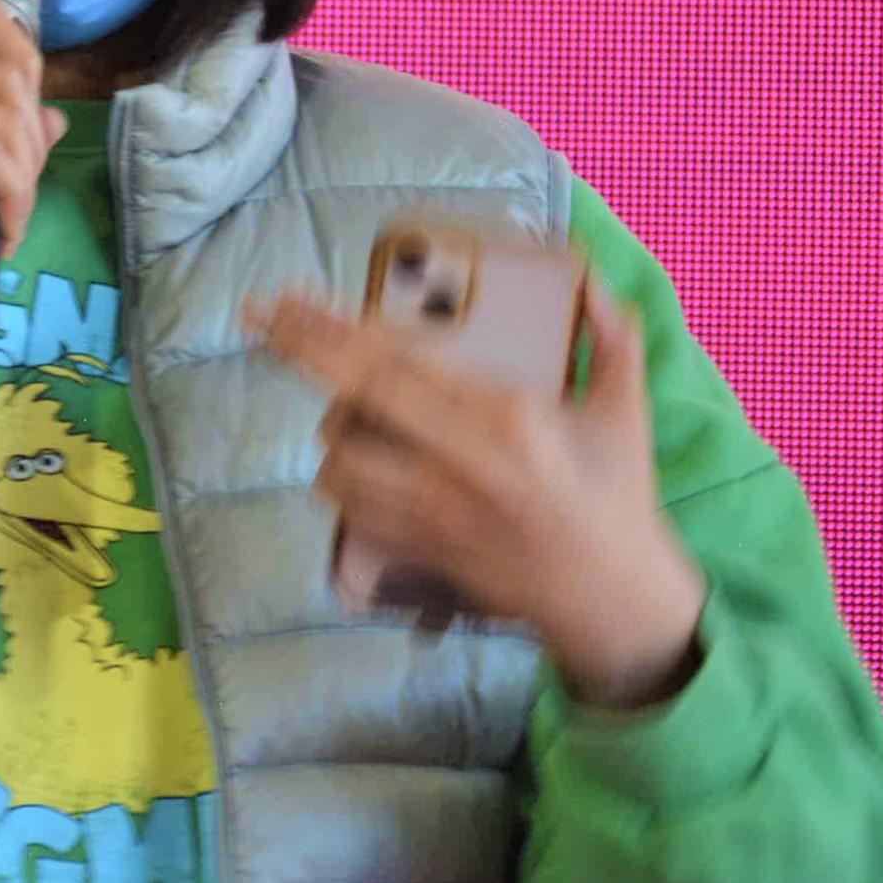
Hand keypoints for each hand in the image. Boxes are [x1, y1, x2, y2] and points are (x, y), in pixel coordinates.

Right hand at [0, 0, 66, 356]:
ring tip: (7, 216)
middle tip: (15, 193)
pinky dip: (13, 197)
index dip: (22, 62)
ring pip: (6, 114)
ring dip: (25, 176)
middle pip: (7, 72)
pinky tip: (2, 230)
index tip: (17, 125)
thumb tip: (54, 116)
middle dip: (31, 140)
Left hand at [240, 275, 707, 711]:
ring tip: (333, 405)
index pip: (405, 360)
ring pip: (342, 457)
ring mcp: (437, 511)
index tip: (298, 296)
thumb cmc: (618, 496)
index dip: (342, 326)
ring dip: (328, 425)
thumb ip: (612, 338)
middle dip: (300, 347)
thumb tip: (593, 280)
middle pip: (359, 393)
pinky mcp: (424, 550)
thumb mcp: (626, 410)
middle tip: (256, 312)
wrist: (614, 601)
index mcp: (510, 415)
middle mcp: (464, 460)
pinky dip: (339, 480)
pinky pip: (352, 508)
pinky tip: (343, 461)